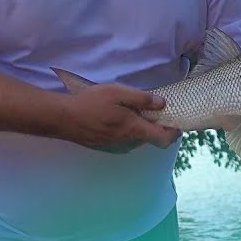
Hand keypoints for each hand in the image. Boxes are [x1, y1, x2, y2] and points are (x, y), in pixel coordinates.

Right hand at [54, 84, 180, 152]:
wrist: (64, 118)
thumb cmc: (91, 103)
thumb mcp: (118, 93)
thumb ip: (142, 99)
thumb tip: (162, 103)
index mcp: (134, 130)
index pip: (163, 139)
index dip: (174, 133)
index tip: (176, 123)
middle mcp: (128, 143)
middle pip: (150, 138)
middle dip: (155, 126)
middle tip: (152, 109)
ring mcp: (116, 147)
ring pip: (137, 139)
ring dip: (139, 128)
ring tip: (130, 111)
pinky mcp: (106, 147)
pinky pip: (124, 141)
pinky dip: (126, 131)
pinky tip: (115, 117)